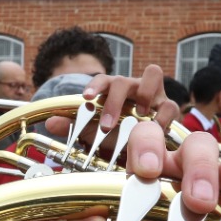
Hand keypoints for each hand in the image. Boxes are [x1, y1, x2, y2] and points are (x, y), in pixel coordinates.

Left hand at [41, 64, 179, 139]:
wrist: (139, 145)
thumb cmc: (116, 132)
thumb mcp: (93, 131)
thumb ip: (73, 125)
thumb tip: (51, 123)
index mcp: (113, 89)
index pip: (103, 80)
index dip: (95, 85)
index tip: (86, 97)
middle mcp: (132, 87)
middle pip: (123, 80)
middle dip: (114, 101)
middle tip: (107, 125)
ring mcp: (152, 94)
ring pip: (153, 75)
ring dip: (145, 93)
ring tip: (139, 114)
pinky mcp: (168, 107)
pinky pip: (170, 105)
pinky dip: (163, 117)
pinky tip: (155, 130)